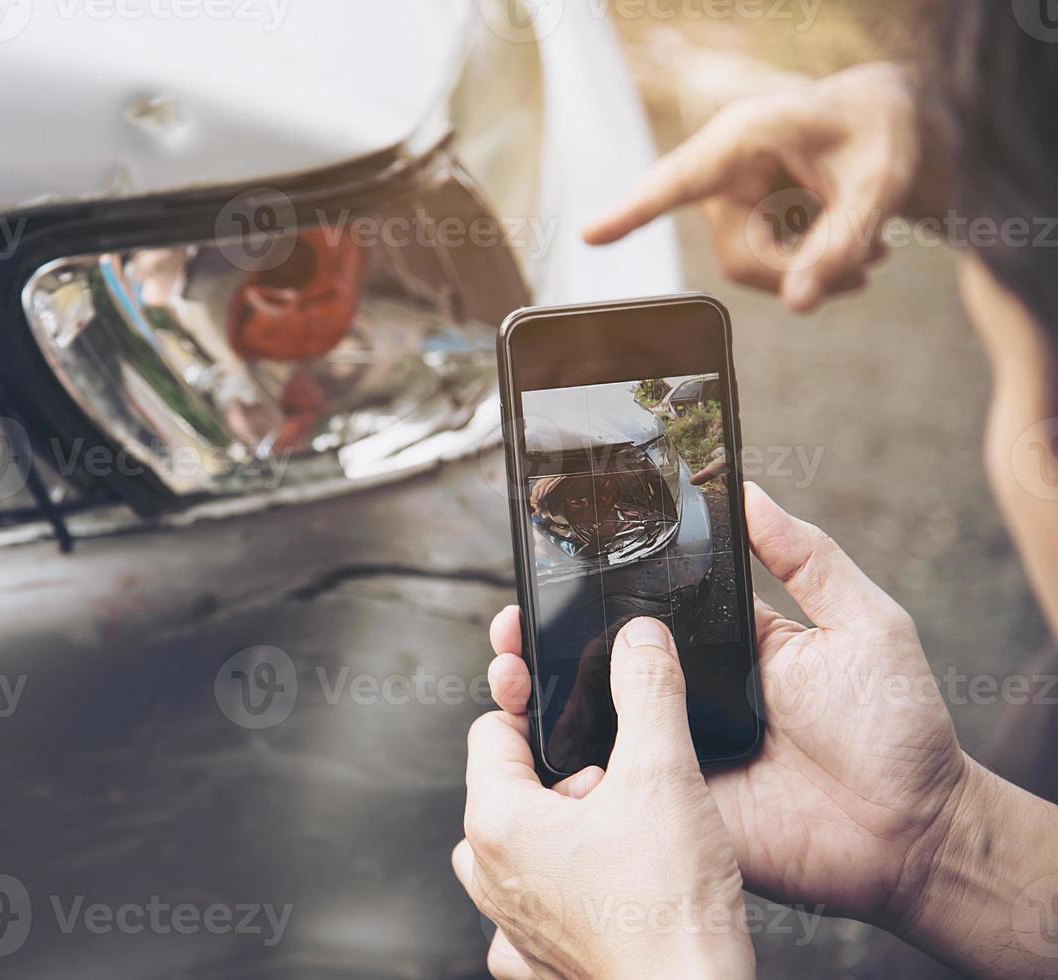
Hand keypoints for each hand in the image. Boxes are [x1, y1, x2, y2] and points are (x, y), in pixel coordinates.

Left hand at [454, 618, 754, 979]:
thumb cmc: (670, 911)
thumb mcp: (663, 775)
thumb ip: (648, 691)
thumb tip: (639, 640)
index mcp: (497, 822)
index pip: (492, 730)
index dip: (534, 706)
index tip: (563, 696)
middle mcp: (490, 874)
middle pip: (510, 786)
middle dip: (565, 773)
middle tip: (620, 783)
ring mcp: (510, 923)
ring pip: (526, 845)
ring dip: (571, 828)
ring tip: (628, 833)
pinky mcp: (538, 960)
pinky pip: (539, 903)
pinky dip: (571, 885)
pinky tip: (616, 883)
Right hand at [485, 483, 968, 930]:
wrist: (912, 833)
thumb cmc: (898, 726)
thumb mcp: (861, 622)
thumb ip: (806, 556)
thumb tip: (750, 490)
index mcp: (722, 644)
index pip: (642, 607)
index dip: (592, 589)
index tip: (548, 562)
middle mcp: (687, 694)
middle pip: (596, 661)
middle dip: (540, 638)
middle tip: (510, 622)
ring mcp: (675, 751)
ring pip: (590, 720)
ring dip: (538, 694)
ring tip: (507, 669)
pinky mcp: (672, 804)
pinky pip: (612, 783)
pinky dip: (569, 766)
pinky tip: (534, 739)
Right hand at [584, 63, 923, 312]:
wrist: (885, 119)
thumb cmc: (880, 132)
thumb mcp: (879, 186)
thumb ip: (842, 243)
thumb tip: (799, 306)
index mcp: (746, 136)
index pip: (680, 180)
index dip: (635, 211)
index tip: (590, 235)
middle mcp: (724, 166)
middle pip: (737, 253)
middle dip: (798, 272)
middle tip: (869, 267)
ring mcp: (729, 194)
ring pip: (748, 267)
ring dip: (809, 273)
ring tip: (872, 255)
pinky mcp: (741, 214)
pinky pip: (759, 264)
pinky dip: (806, 267)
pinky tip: (854, 249)